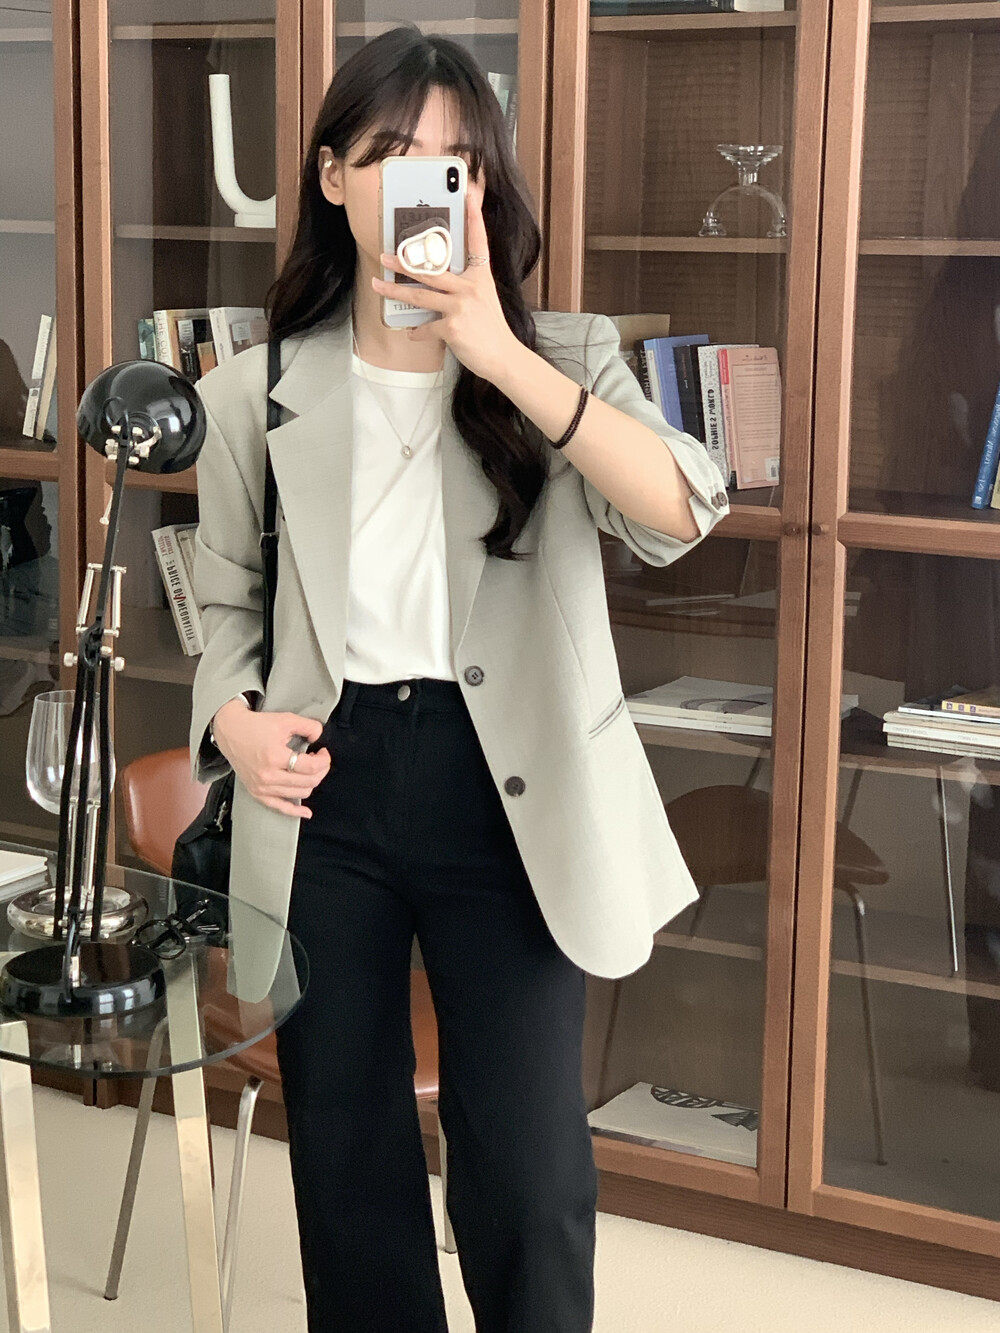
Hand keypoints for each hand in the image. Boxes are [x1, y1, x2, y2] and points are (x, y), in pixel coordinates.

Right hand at [211, 700, 330, 818]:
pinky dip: (295, 812)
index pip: (311, 767)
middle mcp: (268, 776)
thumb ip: (309, 726)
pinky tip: (306, 812)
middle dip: (320, 770)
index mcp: (275, 757)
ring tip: (308, 770)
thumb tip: (319, 737)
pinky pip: (280, 808)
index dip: (324, 760)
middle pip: (308, 782)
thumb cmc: (256, 726)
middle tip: (319, 760)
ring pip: (300, 794)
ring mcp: (262, 787)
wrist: (231, 731)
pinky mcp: (257, 793)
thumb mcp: (286, 719)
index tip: (323, 752)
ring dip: (311, 782)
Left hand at [371, 172, 520, 383]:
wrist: (504, 358)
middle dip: (405, 262)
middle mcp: (471, 288)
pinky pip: (426, 327)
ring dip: (395, 292)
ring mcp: (461, 307)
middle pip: (432, 270)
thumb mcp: (484, 301)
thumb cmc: (492, 330)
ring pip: (421, 295)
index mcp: (481, 278)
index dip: (474, 216)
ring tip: (378, 285)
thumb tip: (436, 288)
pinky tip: (412, 332)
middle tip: (385, 256)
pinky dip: (417, 332)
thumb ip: (464, 289)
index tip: (469, 193)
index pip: (478, 241)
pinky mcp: (452, 328)